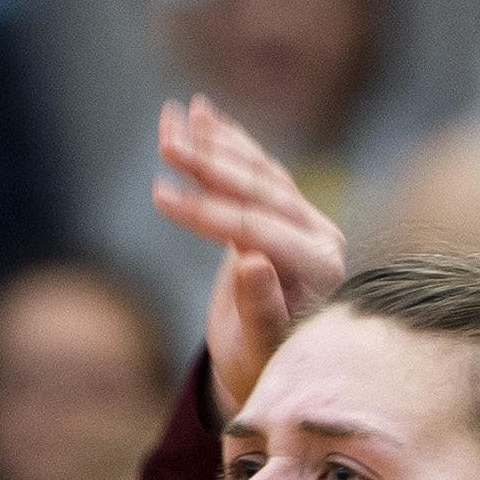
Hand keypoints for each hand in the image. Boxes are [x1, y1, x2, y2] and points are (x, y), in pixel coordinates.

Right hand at [150, 96, 346, 407]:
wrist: (270, 366)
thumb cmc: (262, 367)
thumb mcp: (258, 351)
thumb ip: (262, 310)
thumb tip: (252, 262)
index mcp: (321, 268)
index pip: (258, 228)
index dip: (207, 211)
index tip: (158, 196)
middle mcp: (321, 235)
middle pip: (261, 189)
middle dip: (209, 163)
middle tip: (165, 140)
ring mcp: (306, 219)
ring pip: (257, 171)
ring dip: (213, 142)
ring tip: (172, 116)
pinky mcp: (285, 213)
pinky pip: (255, 169)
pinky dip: (226, 141)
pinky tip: (200, 113)